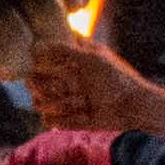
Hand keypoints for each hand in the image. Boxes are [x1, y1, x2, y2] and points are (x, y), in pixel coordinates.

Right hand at [24, 31, 164, 135]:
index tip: (62, 67)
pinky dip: (65, 117)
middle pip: (34, 83)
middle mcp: (61, 81)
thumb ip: (64, 49)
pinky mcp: (64, 119)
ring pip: (40, 102)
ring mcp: (62, 100)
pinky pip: (48, 119)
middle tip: (76, 86)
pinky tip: (83, 114)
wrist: (131, 108)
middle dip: (52, 85)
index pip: (38, 62)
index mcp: (67, 63)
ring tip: (84, 102)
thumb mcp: (91, 58)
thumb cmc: (115, 79)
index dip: (43, 65)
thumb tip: (37, 45)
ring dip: (63, 102)